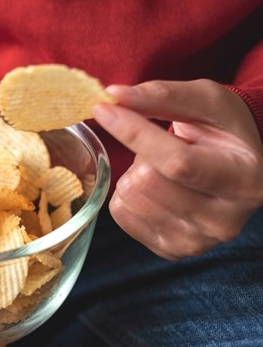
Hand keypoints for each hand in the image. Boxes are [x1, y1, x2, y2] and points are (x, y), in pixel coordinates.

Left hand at [93, 79, 262, 259]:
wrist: (239, 165)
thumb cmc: (223, 130)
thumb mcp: (205, 102)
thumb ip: (162, 96)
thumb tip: (114, 96)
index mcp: (243, 179)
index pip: (176, 162)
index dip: (134, 133)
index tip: (103, 109)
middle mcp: (224, 220)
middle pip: (146, 183)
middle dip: (142, 154)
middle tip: (165, 146)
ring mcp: (197, 241)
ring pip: (130, 199)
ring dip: (135, 174)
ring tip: (163, 168)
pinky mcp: (171, 250)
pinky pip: (121, 215)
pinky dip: (128, 194)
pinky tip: (157, 188)